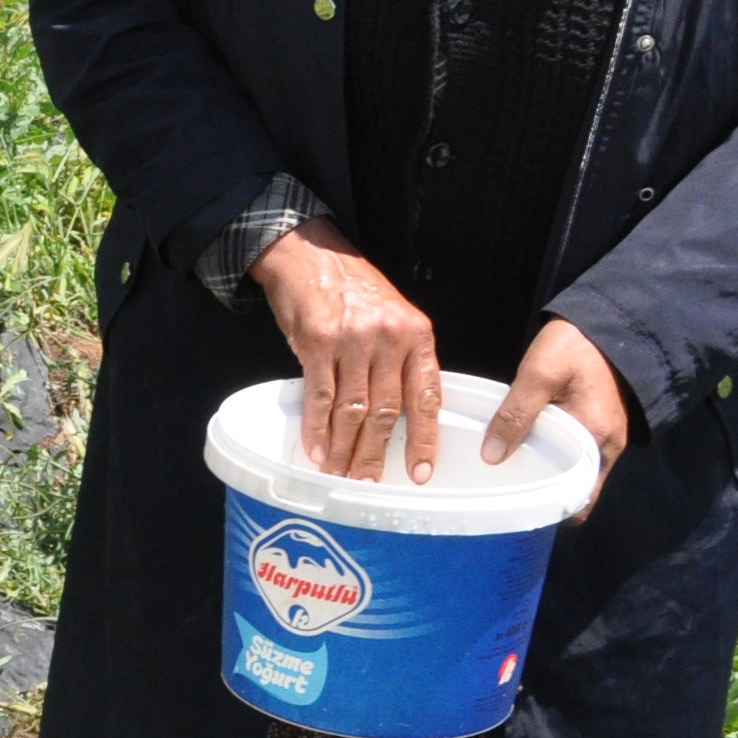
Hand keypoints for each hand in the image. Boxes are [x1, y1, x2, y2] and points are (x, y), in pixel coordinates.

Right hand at [249, 217, 441, 484]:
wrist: (311, 254)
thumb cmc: (352, 288)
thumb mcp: (392, 316)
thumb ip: (400, 359)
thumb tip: (398, 413)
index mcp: (416, 334)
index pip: (426, 396)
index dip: (424, 438)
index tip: (420, 472)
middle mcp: (388, 338)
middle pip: (387, 410)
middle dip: (376, 453)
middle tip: (368, 483)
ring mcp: (352, 341)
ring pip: (353, 409)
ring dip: (345, 448)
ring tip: (341, 474)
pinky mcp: (317, 342)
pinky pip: (319, 396)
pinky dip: (317, 429)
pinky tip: (316, 451)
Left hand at [481, 315, 631, 517]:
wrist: (603, 325)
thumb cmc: (574, 346)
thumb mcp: (539, 374)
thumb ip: (516, 413)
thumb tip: (492, 457)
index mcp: (596, 437)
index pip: (579, 495)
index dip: (552, 509)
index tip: (519, 512)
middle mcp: (605, 445)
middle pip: (573, 486)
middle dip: (543, 496)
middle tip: (501, 497)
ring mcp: (602, 436)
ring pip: (570, 470)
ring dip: (544, 476)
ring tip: (505, 478)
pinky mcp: (593, 425)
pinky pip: (571, 453)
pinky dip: (550, 458)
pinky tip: (520, 452)